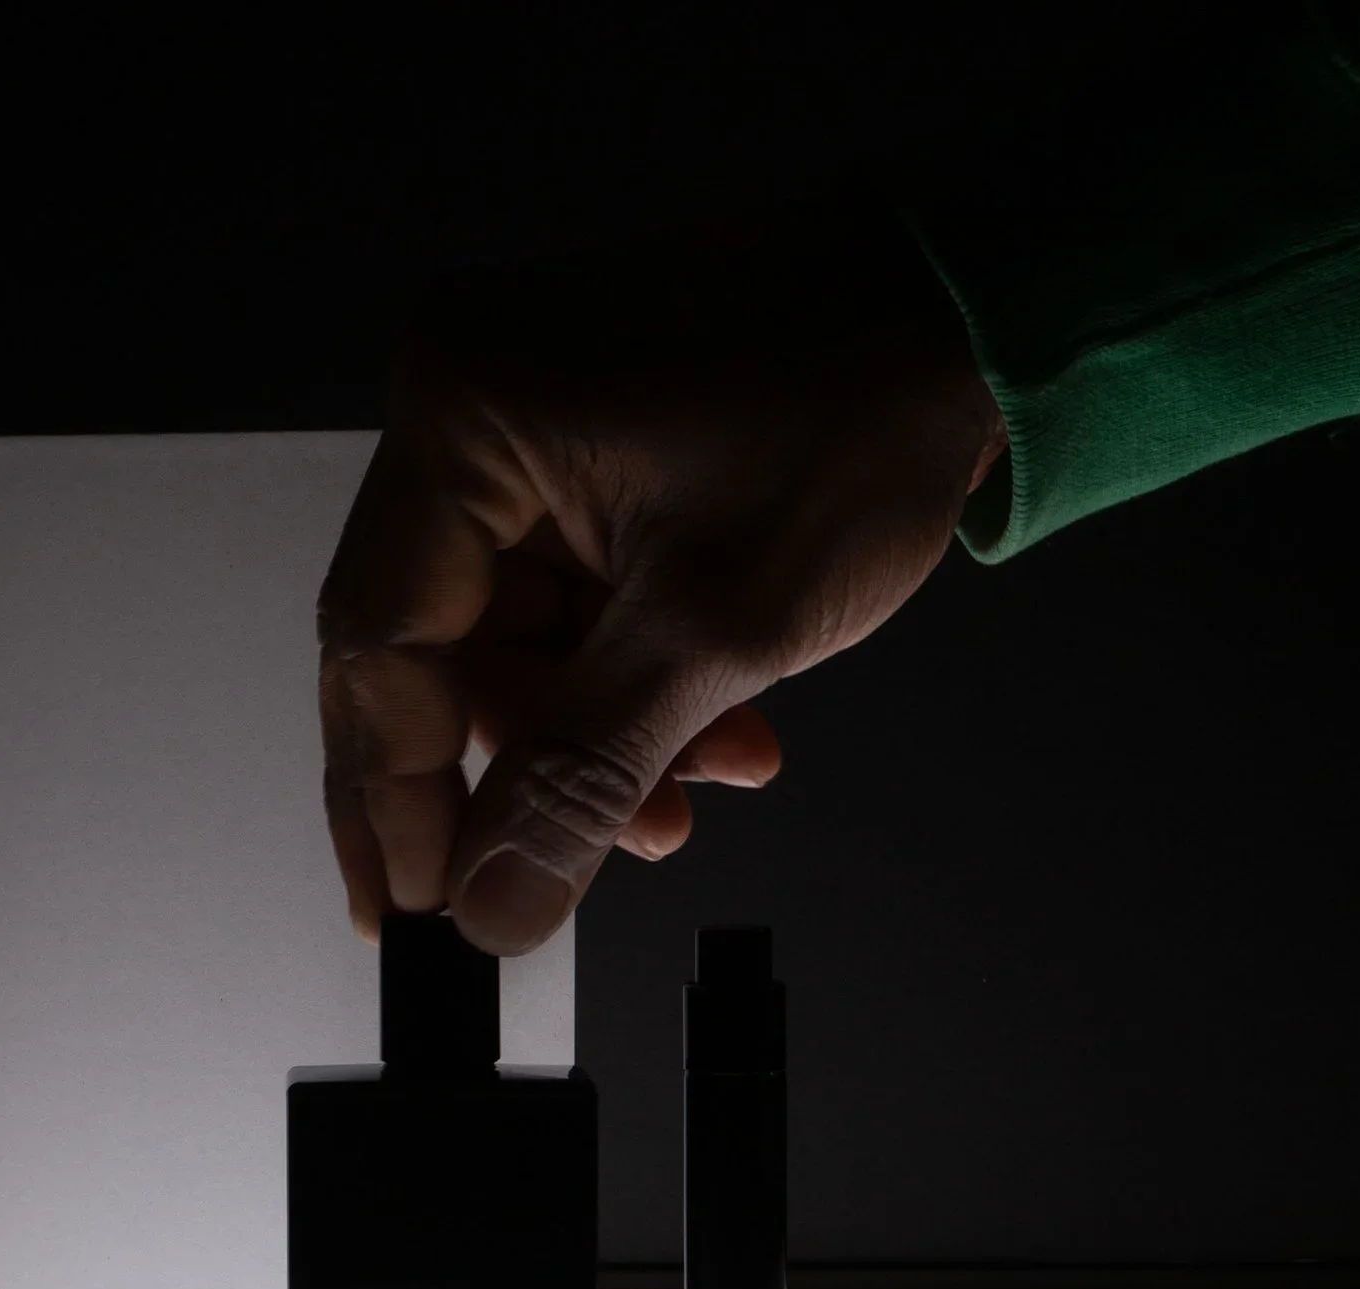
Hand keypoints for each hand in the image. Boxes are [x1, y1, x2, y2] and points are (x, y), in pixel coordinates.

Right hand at [317, 220, 1005, 953]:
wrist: (980, 312)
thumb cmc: (863, 413)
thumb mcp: (715, 628)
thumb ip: (583, 778)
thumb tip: (490, 905)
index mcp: (464, 417)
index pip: (378, 641)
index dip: (394, 796)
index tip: (421, 905)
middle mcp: (467, 404)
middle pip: (440, 646)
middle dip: (531, 763)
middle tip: (578, 860)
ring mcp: (523, 421)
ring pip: (515, 636)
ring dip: (601, 728)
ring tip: (705, 779)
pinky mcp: (581, 445)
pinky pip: (567, 592)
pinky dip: (632, 668)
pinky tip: (718, 722)